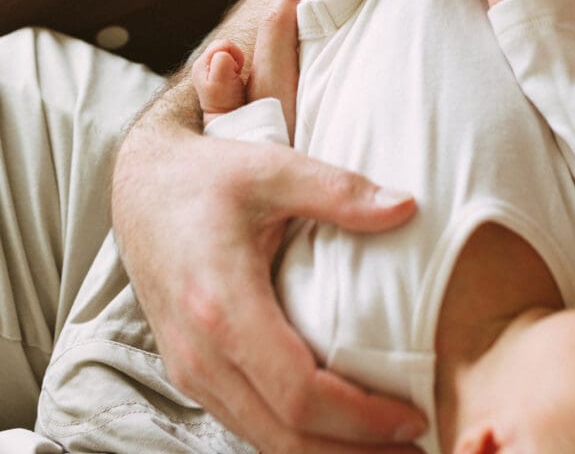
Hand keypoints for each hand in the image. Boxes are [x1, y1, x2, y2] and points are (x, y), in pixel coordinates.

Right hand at [112, 0, 425, 452]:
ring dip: (325, 452)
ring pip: (262, 440)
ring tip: (384, 446)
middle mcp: (200, 352)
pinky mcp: (190, 370)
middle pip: (283, 436)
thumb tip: (406, 207)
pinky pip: (246, 422)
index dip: (360, 418)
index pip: (298, 393)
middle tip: (414, 450)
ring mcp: (189, 368)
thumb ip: (339, 191)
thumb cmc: (205, 177)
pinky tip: (334, 427)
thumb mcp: (273, 169)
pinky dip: (294, 437)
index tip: (411, 418)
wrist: (141, 186)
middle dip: (352, 452)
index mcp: (222, 304)